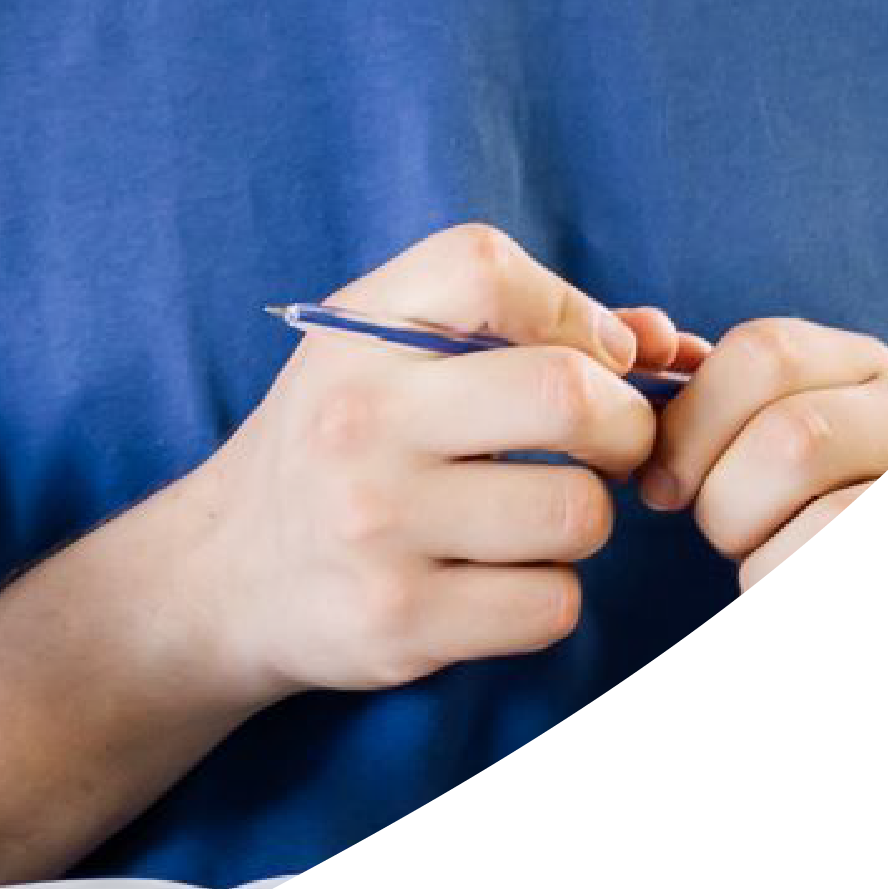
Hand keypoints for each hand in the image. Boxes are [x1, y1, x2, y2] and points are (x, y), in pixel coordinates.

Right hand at [152, 225, 671, 709]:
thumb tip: (666, 341)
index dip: (570, 309)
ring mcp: (377, 525)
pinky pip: (552, 605)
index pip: (486, 268)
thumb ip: (518, 328)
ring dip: (582, 522)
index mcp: (353, 338)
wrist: (221, 574)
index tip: (589, 356)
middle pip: (567, 394)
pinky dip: (546, 597)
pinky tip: (495, 582)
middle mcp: (360, 421)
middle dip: (624, 425)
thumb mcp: (385, 358)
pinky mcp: (400, 621)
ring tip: (529, 520)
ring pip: (577, 512)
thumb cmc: (335, 446)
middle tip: (605, 447)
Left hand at [638, 316, 887, 584]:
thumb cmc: (803, 526)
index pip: (764, 353)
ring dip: (769, 563)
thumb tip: (643, 348)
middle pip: (794, 435)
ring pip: (837, 519)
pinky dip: (800, 599)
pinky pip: (856, 579)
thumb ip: (711, 406)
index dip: (691, 421)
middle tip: (723, 539)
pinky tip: (796, 603)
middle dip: (727, 502)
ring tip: (770, 575)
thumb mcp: (765, 448)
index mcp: (864, 367)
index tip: (661, 486)